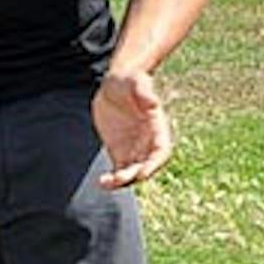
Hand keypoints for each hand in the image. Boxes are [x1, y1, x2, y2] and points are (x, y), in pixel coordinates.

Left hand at [95, 70, 172, 186]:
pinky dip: (112, 180)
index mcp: (157, 128)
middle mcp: (148, 143)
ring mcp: (134, 150)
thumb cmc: (128, 81)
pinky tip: (102, 182)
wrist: (113, 86)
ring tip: (106, 182)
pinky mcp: (119, 153)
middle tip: (119, 178)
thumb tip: (154, 103)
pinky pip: (118, 171)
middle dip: (135, 175)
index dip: (154, 164)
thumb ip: (144, 91)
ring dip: (122, 181)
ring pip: (132, 172)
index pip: (161, 151)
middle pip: (146, 166)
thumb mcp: (135, 81)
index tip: (143, 172)